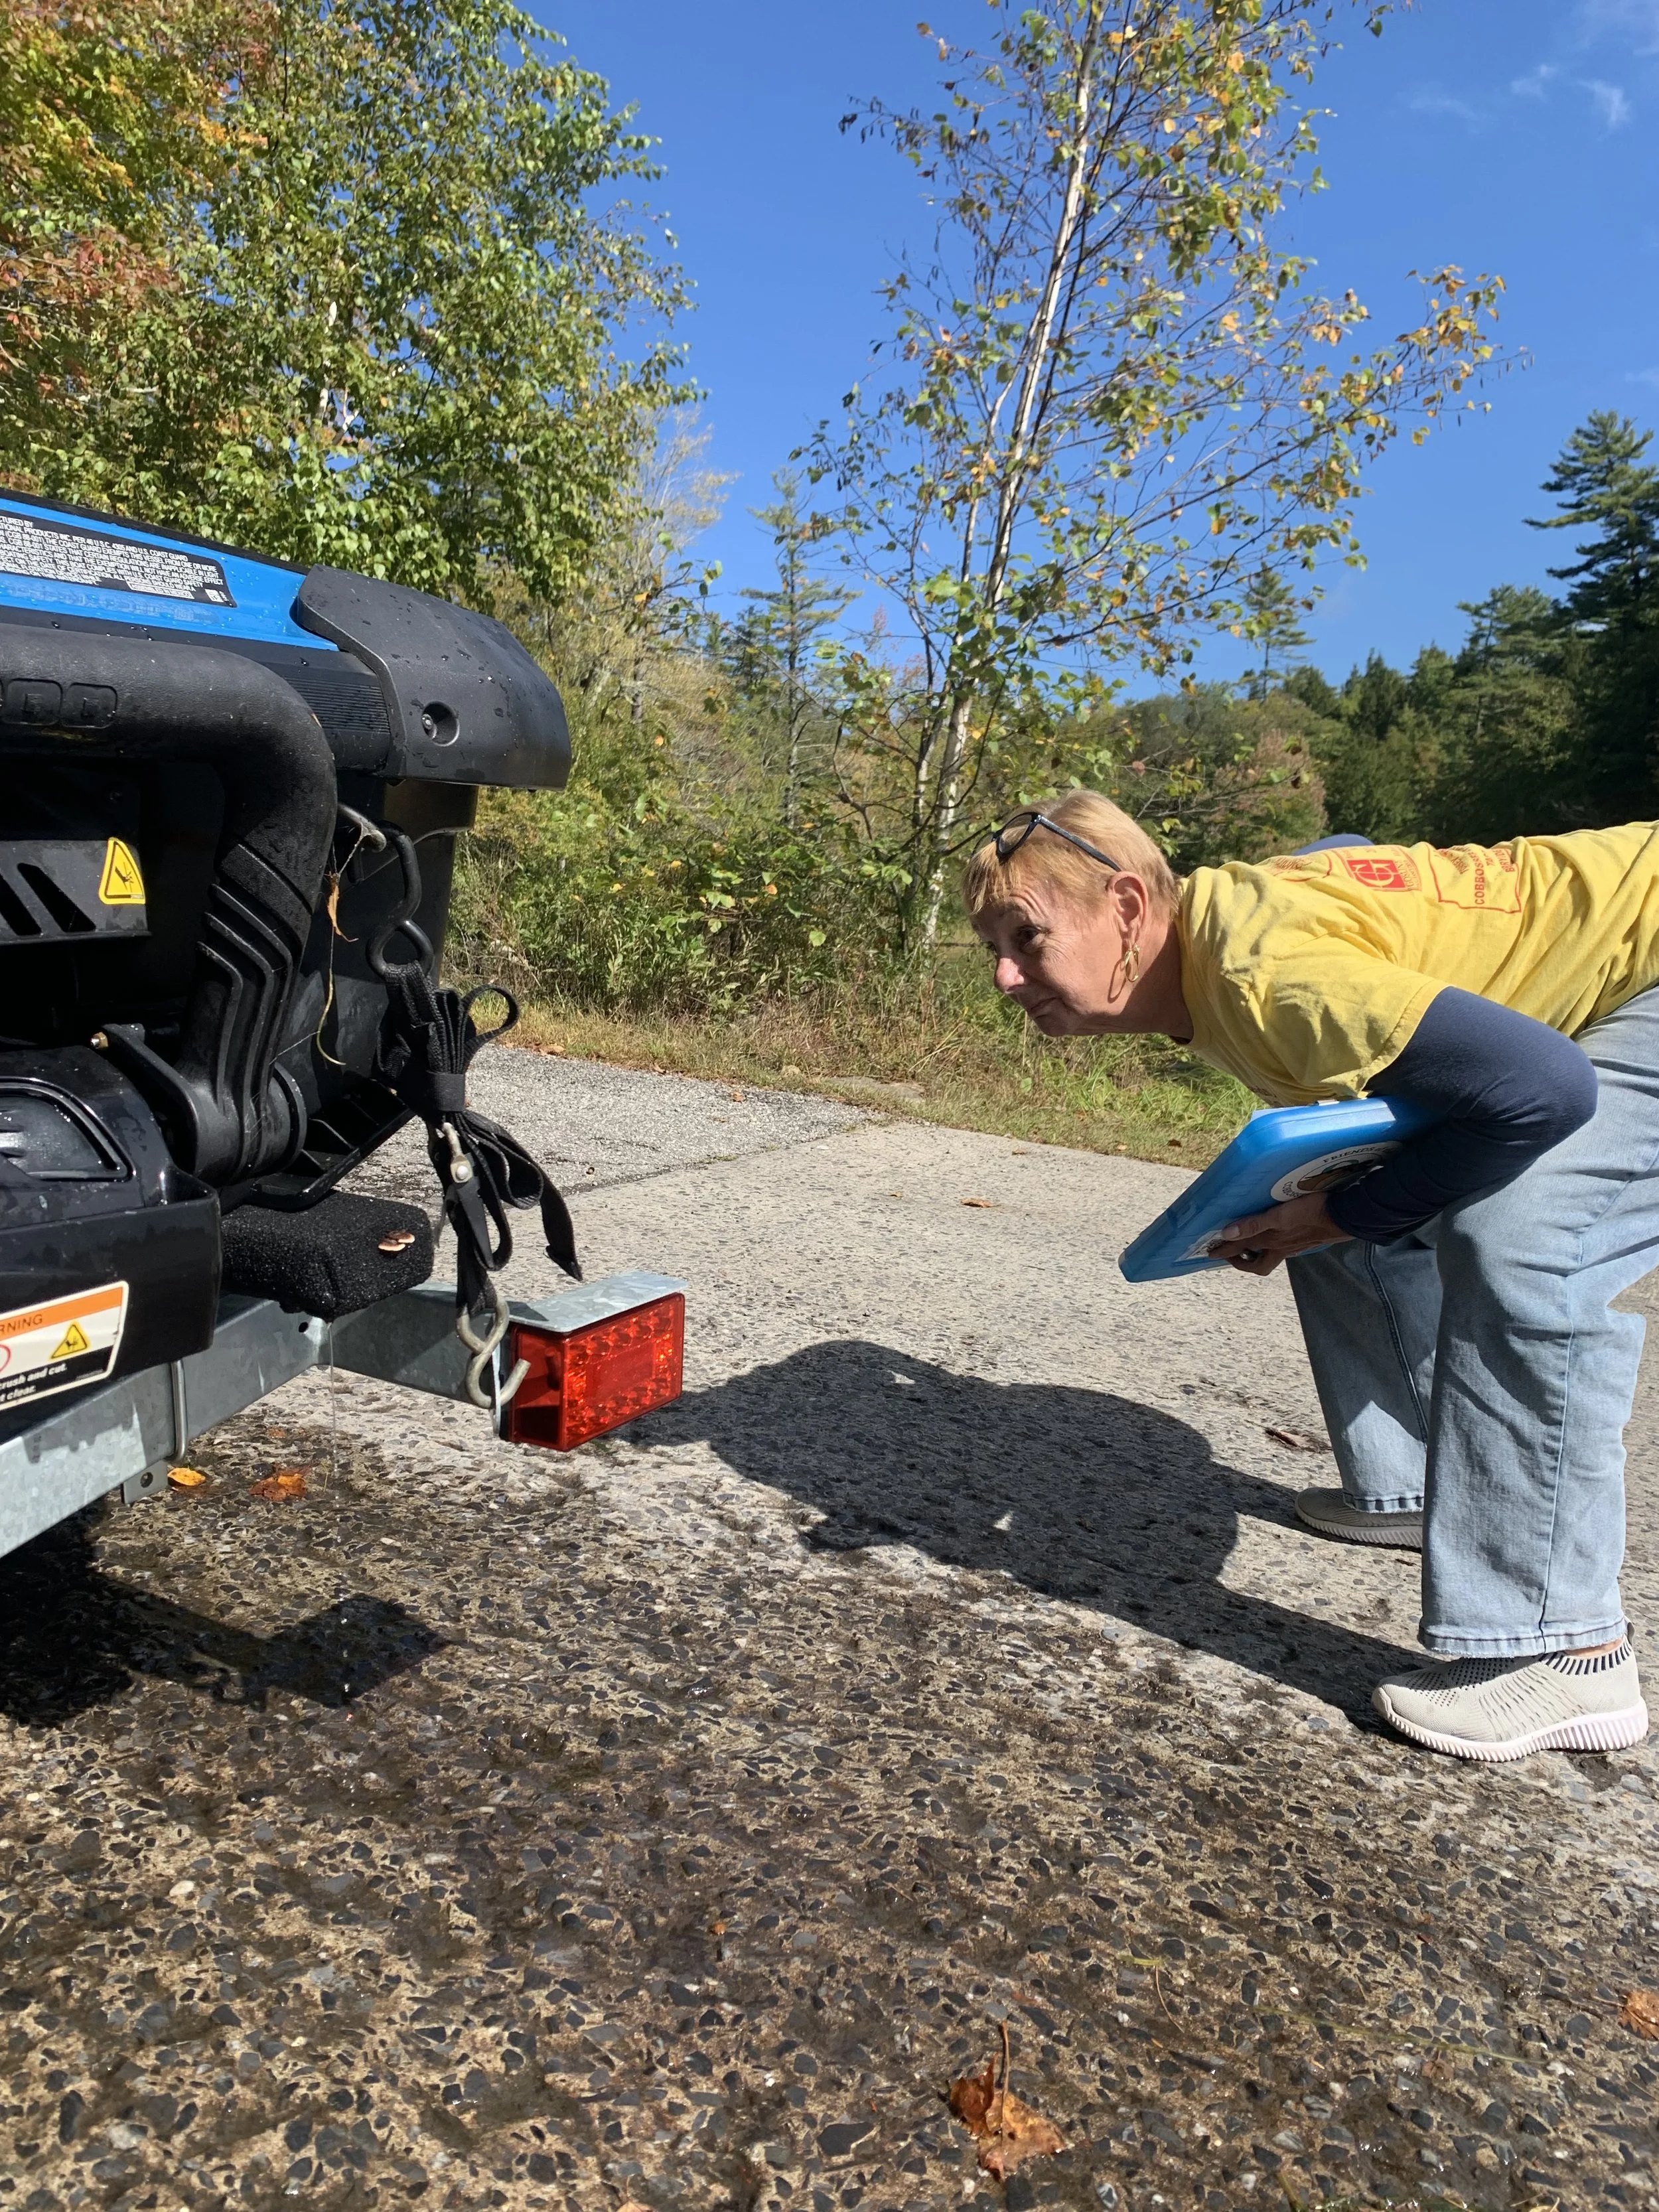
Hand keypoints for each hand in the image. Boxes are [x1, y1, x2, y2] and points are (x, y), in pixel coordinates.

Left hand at [1208, 1192, 1350, 1275]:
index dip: (1223, 1251)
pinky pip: (1284, 1249)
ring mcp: (1295, 1247)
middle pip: (1257, 1265)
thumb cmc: (1313, 1212)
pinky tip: (1276, 1235)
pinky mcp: (1306, 1241)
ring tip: (1249, 1244)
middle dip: (1241, 1262)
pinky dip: (1274, 1246)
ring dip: (1258, 1254)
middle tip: (1230, 1254)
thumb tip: (1227, 1234)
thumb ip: (1254, 1224)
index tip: (1209, 1253)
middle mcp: (1281, 1248)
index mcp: (1272, 1242)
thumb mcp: (1279, 1216)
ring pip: (1271, 1257)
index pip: (1240, 1249)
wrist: (1346, 1216)